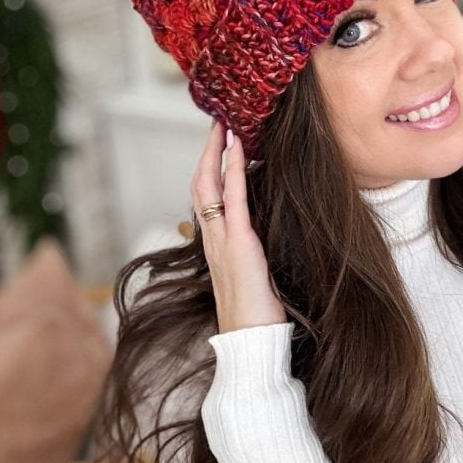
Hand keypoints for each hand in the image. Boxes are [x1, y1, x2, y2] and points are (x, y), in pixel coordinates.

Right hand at [190, 121, 286, 333]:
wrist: (251, 341)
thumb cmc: (256, 314)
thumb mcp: (252, 274)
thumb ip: (252, 251)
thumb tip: (263, 233)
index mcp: (216, 245)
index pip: (206, 197)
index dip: (210, 168)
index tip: (219, 143)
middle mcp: (213, 238)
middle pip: (200, 183)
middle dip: (209, 150)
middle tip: (218, 121)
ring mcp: (222, 240)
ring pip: (209, 185)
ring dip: (217, 151)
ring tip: (225, 124)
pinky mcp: (239, 244)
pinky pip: (233, 199)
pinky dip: (233, 170)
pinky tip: (238, 148)